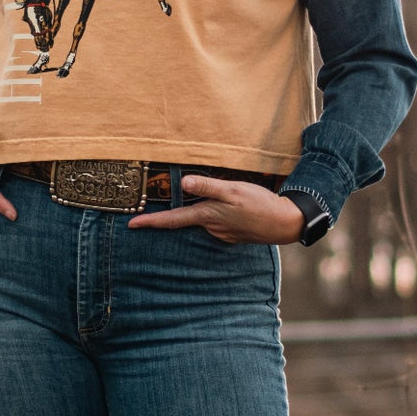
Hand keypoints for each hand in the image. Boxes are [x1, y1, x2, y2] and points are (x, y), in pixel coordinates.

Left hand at [127, 174, 305, 244]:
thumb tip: (183, 183)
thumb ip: (207, 186)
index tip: (132, 224)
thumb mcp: (233, 190)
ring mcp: (222, 231)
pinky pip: (216, 222)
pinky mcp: (232, 232)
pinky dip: (212, 215)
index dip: (151, 222)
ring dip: (197, 212)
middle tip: (149, 214)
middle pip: (185, 220)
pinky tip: (223, 208)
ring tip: (197, 203)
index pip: (173, 220)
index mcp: (208, 215)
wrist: (284, 223)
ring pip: (201, 220)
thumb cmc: (259, 204)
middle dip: (169, 217)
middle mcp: (211, 227)